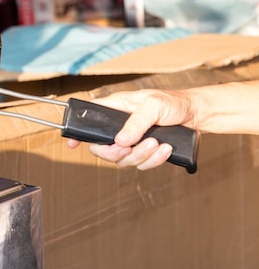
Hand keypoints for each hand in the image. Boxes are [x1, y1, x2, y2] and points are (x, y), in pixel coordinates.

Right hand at [67, 89, 195, 169]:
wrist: (197, 115)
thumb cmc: (174, 103)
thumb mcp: (154, 106)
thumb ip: (136, 122)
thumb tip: (120, 141)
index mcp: (115, 109)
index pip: (89, 120)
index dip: (78, 133)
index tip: (73, 144)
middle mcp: (119, 127)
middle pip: (102, 148)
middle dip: (116, 153)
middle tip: (130, 149)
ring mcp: (130, 141)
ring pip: (122, 160)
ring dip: (140, 156)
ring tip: (158, 145)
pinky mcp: (143, 152)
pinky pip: (139, 165)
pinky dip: (153, 161)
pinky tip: (165, 150)